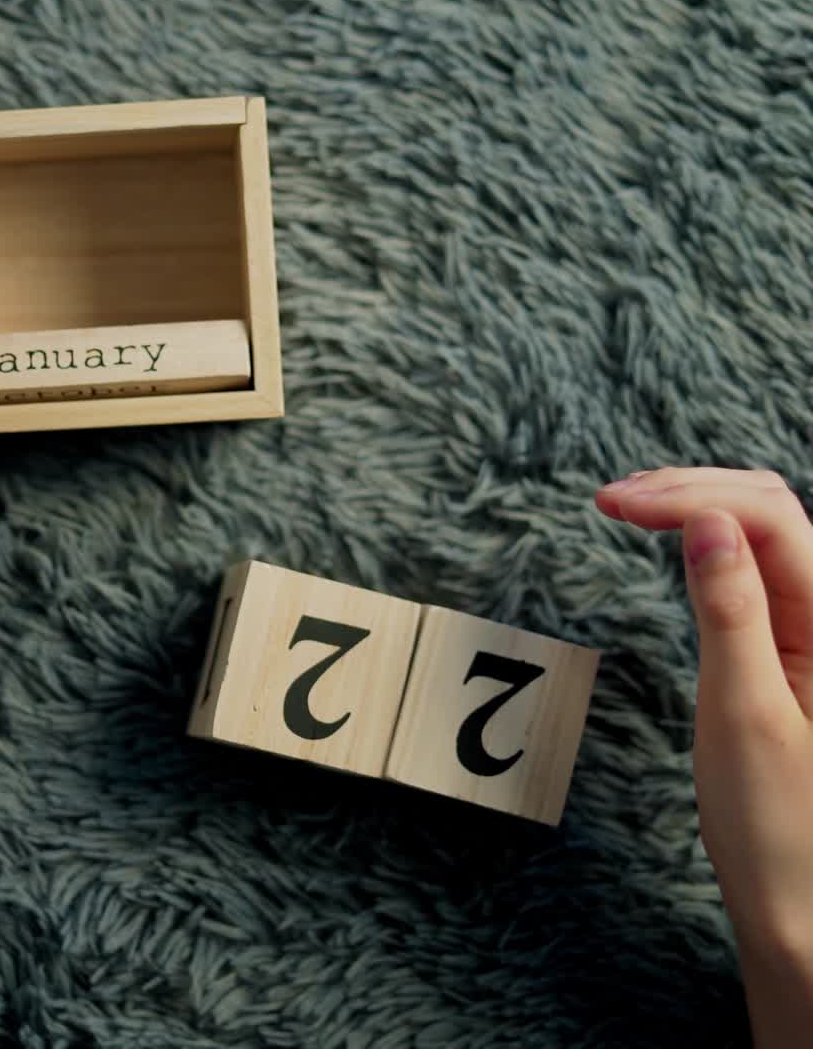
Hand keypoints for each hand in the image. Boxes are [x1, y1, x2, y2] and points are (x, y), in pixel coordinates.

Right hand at [596, 467, 812, 961]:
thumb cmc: (781, 832)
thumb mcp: (745, 716)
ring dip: (696, 506)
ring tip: (627, 504)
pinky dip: (706, 543)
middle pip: (771, 510)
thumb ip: (733, 613)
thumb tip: (707, 524)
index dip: (692, 495)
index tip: (614, 504)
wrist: (805, 914)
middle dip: (690, 489)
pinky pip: (756, 569)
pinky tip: (671, 535)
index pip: (772, 519)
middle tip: (611, 499)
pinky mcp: (794, 645)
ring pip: (762, 531)